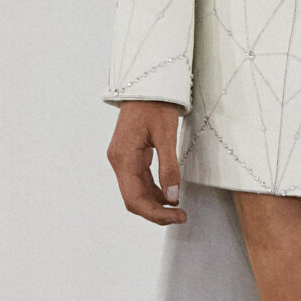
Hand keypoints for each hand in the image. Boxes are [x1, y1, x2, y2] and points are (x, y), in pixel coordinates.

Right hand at [106, 101, 186, 223]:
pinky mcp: (129, 156)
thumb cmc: (156, 104)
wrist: (148, 84)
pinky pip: (139, 181)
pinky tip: (170, 194)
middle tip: (181, 216)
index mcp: (123, 157)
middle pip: (134, 199)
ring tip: (178, 209)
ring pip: (136, 192)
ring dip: (156, 204)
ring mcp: (122, 159)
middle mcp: (119, 161)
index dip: (156, 213)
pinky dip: (154, 192)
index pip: (135, 198)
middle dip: (156, 212)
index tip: (178, 216)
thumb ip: (169, 167)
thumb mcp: (167, 135)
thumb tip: (173, 197)